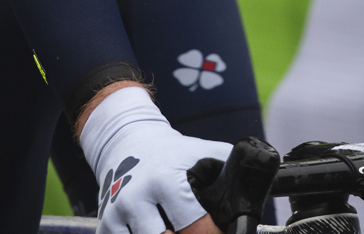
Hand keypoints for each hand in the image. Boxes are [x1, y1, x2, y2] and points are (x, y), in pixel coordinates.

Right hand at [79, 84, 231, 233]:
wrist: (125, 140)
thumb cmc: (170, 152)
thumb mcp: (201, 153)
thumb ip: (229, 170)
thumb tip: (258, 193)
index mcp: (166, 181)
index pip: (194, 227)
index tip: (219, 233)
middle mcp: (138, 198)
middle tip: (198, 232)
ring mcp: (118, 214)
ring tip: (174, 229)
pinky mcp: (105, 225)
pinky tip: (154, 231)